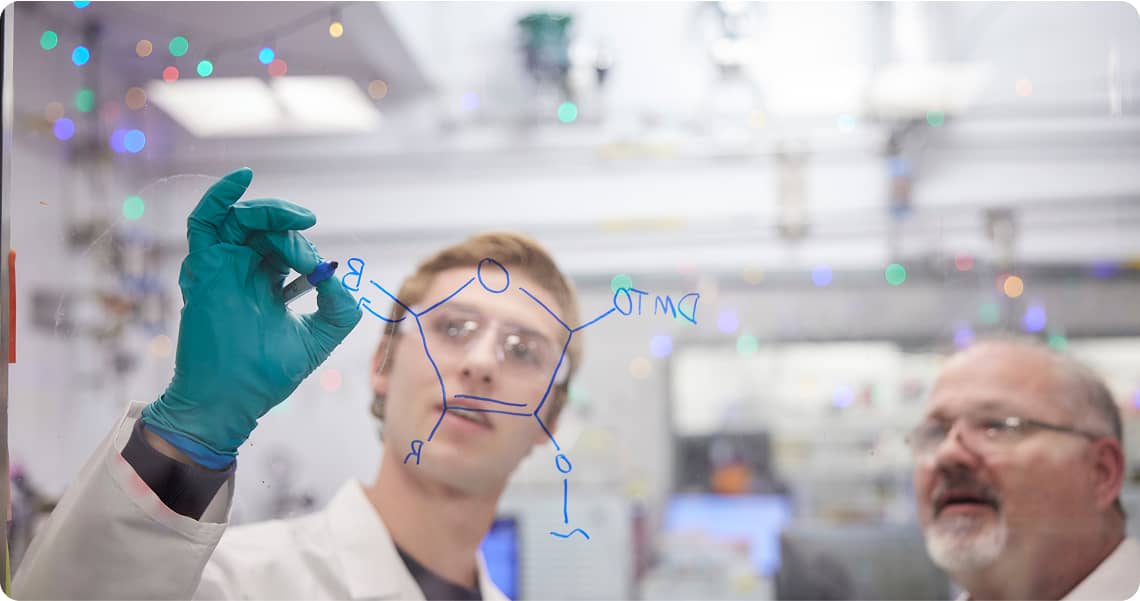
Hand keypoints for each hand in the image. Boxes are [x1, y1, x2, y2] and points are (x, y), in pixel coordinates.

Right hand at [141, 168, 360, 461]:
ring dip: (268, 210)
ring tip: (293, 218)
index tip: (321, 271)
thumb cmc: (268, 375)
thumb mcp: (319, 338)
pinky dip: (220, 196)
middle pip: (264, 227)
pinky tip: (242, 178)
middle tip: (308, 223)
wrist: (231, 401)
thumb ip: (339, 306)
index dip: (306, 252)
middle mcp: (243, 273)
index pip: (289, 249)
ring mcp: (221, 268)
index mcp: (268, 285)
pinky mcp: (203, 269)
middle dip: (288, 221)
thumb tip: (335, 274)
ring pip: (240, 219)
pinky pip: (204, 221)